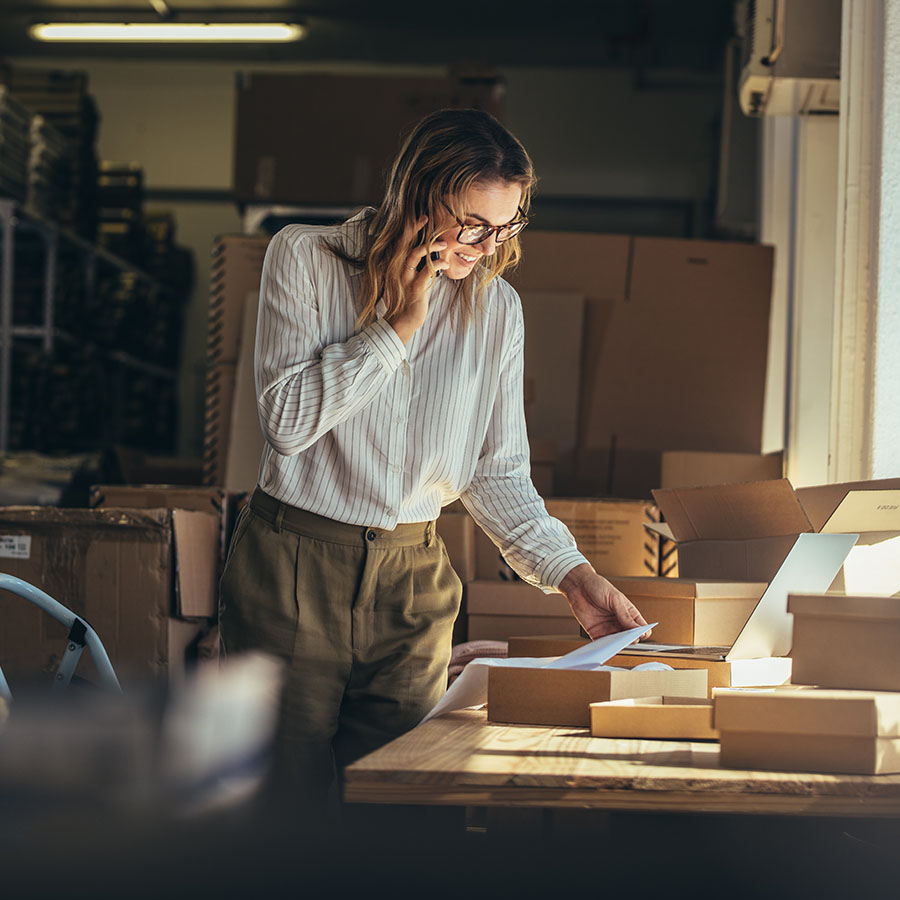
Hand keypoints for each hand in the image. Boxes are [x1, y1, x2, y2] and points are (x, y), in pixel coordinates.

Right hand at [388, 216, 447, 343]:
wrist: (401, 321)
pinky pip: (426, 272)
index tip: (422, 218)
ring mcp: (404, 278)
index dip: (410, 229)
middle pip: (405, 243)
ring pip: (415, 254)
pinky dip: (438, 265)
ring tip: (444, 244)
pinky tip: (446, 263)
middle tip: (428, 218)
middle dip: (416, 229)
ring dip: (430, 247)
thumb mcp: (407, 280)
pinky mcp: (414, 288)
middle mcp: (397, 269)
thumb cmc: (406, 300)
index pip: (401, 242)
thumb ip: (414, 267)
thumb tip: (426, 255)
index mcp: (395, 265)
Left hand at [558, 563, 650, 639]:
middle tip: (626, 640)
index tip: (639, 634)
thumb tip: (638, 629)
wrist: (578, 586)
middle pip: (630, 638)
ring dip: (617, 645)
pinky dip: (604, 648)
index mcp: (628, 613)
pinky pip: (602, 644)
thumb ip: (625, 615)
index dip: (642, 633)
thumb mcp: (615, 599)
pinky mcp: (596, 633)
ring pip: (617, 643)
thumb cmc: (598, 587)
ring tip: (615, 643)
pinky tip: (604, 646)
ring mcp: (608, 628)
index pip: (641, 627)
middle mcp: (619, 622)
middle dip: (629, 641)